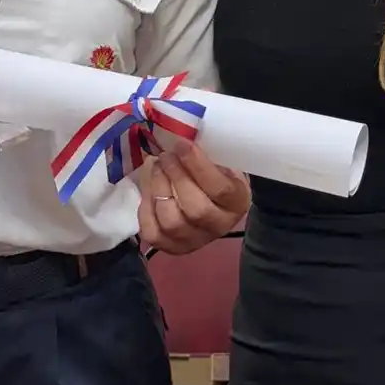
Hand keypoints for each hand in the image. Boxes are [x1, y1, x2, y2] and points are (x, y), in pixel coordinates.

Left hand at [138, 139, 249, 254]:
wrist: (211, 201)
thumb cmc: (216, 173)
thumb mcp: (221, 160)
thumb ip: (205, 152)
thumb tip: (177, 138)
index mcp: (237, 202)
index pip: (219, 189)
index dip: (197, 165)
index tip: (182, 144)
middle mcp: (219, 226)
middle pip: (195, 209)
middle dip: (175, 176)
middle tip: (166, 155)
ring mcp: (194, 241)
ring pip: (171, 222)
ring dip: (159, 189)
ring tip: (157, 167)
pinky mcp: (171, 247)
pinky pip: (152, 232)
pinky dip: (146, 207)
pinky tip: (149, 189)